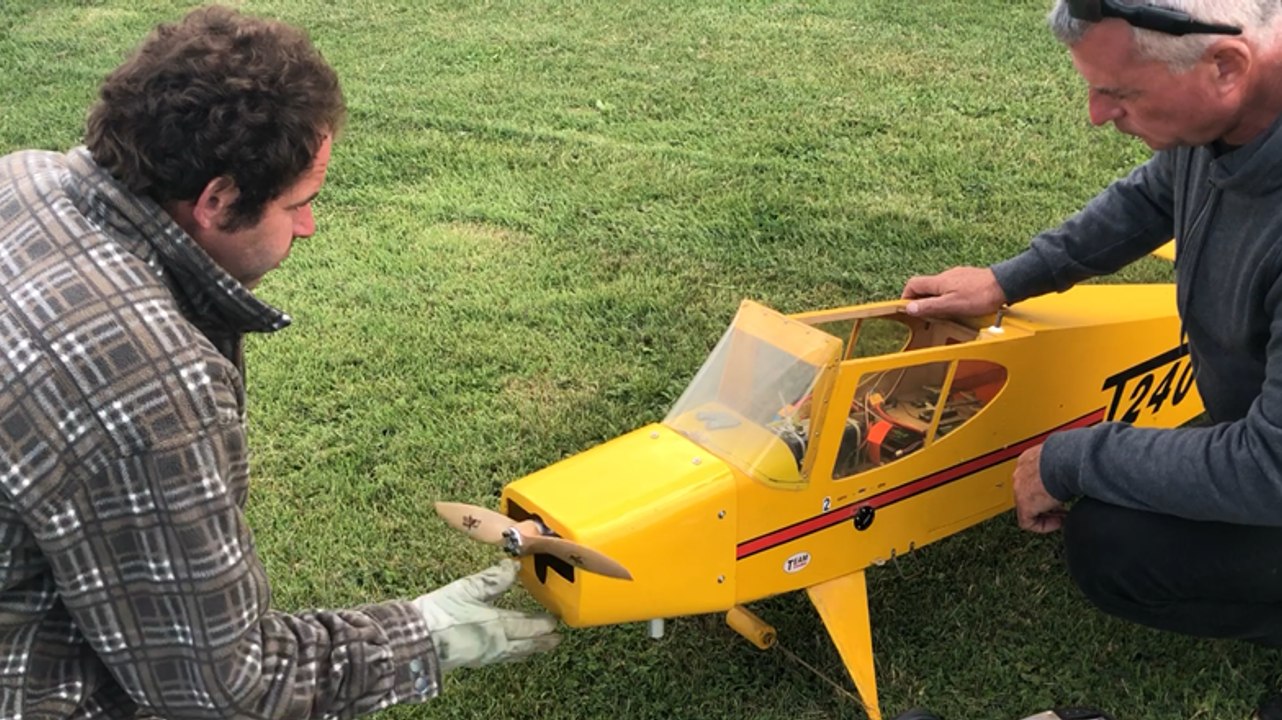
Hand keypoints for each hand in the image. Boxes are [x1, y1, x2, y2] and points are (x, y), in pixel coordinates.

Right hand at [412, 560, 559, 671]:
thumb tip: (514, 566)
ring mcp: (485, 655)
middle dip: (542, 639)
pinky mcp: (474, 660)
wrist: (416, 639)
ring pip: (515, 653)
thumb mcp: (467, 589)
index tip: (556, 620)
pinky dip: (514, 655)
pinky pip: (502, 658)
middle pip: (525, 642)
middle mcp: (496, 643)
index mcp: (497, 624)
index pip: (527, 624)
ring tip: (541, 647)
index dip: (543, 623)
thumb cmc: (439, 614)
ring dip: (530, 649)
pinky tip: (511, 653)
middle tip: (557, 638)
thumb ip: (493, 579)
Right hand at [901, 266, 1006, 317]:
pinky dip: (951, 296)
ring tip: (943, 314)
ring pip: (941, 287)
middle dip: (922, 300)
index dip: (906, 297)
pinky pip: (954, 287)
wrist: (1006, 284)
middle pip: (926, 286)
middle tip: (925, 315)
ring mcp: (959, 276)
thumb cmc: (980, 296)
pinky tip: (960, 306)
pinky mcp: (970, 278)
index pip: (913, 284)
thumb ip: (929, 306)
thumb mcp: (951, 305)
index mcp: (939, 281)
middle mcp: (946, 275)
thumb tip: (909, 308)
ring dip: (937, 299)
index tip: (908, 309)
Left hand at [1012, 445, 1066, 532]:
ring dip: (1046, 514)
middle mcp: (1021, 472)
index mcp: (1030, 459)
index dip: (1048, 489)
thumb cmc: (1072, 457)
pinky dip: (1044, 525)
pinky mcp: (1024, 504)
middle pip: (1029, 493)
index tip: (1061, 494)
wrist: (1067, 461)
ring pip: (1028, 508)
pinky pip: (1028, 522)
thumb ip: (1064, 468)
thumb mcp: (1066, 461)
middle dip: (1046, 503)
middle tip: (1063, 508)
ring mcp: (1019, 489)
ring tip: (1063, 517)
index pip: (1033, 477)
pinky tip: (1059, 523)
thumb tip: (1078, 471)